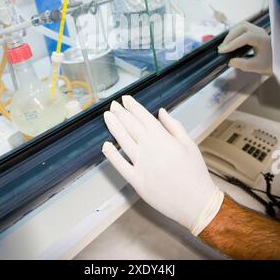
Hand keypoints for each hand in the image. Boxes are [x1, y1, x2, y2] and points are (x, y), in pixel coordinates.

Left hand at [102, 96, 223, 235]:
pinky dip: (111, 155)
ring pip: (123, 141)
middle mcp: (149, 149)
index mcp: (163, 139)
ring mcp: (141, 165)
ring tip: (107, 116)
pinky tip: (106, 145)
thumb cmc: (195, 173)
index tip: (126, 99)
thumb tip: (160, 112)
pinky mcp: (136, 181)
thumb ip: (173, 126)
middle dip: (121, 113)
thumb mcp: (189, 144)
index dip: (133, 106)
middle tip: (113, 104)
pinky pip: (120, 165)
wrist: (196, 202)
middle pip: (131, 126)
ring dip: (114, 127)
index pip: (144, 117)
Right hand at [218, 21, 272, 75]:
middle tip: (222, 48)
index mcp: (262, 39)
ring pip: (241, 25)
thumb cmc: (269, 63)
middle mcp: (260, 31)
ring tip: (226, 44)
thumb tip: (229, 60)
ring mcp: (257, 29)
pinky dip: (235, 32)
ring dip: (232, 33)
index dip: (232, 44)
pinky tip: (231, 40)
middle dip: (230, 37)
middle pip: (241, 28)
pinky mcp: (254, 31)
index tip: (223, 51)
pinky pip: (242, 27)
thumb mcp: (256, 67)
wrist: (276, 60)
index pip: (245, 37)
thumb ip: (242, 64)